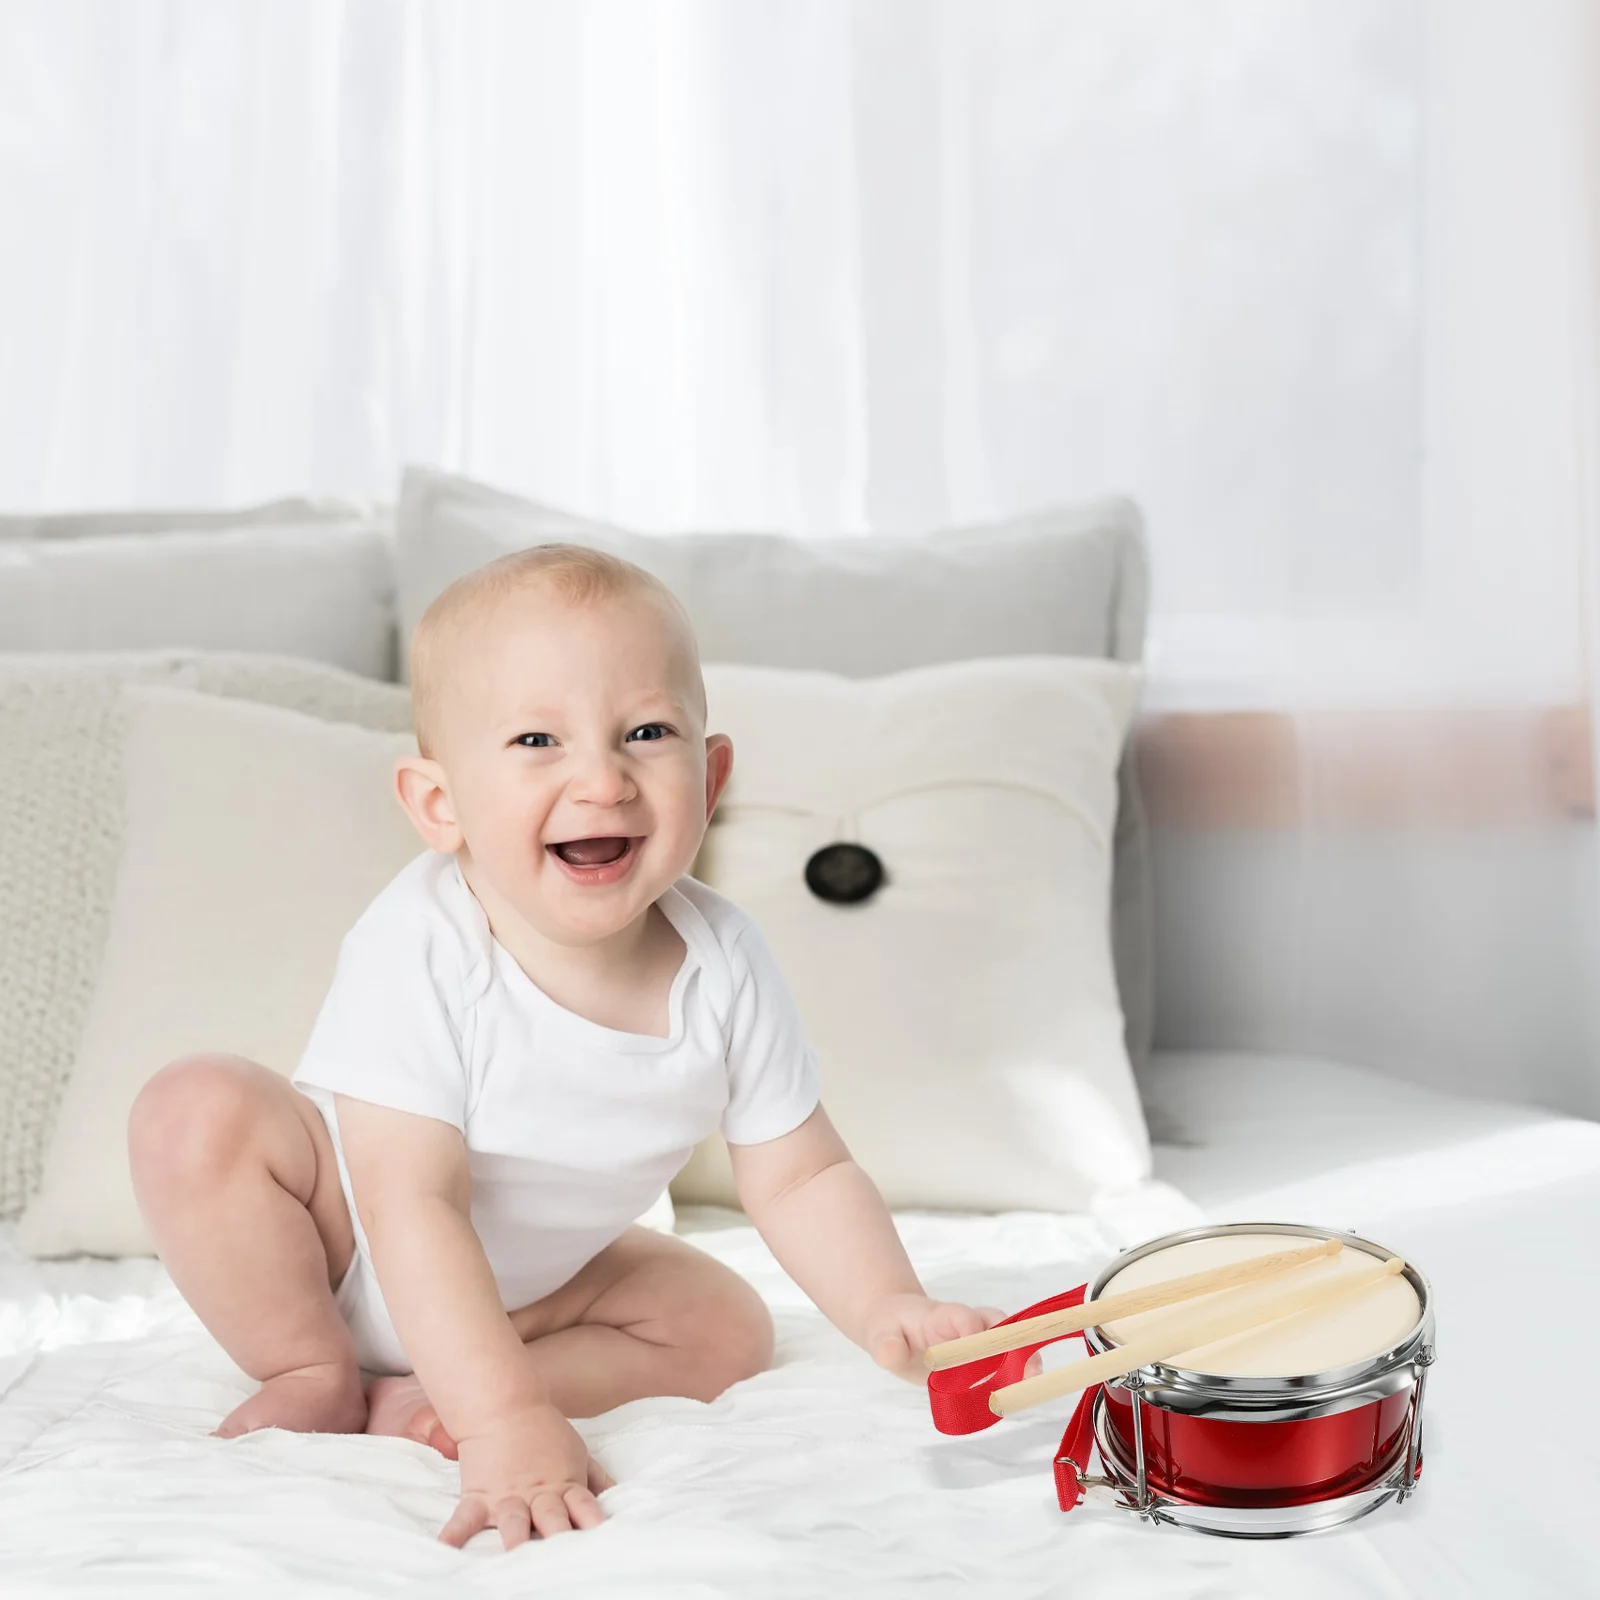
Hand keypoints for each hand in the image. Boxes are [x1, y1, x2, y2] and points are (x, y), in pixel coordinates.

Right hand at [440, 1402, 614, 1549]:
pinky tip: (445, 1550)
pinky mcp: (479, 1496)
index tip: (602, 1540)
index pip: (584, 1507)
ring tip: (516, 1560)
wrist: (504, 1406)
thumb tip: (617, 1498)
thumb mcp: (578, 1452)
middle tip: (564, 1558)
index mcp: (565, 1485)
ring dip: (516, 1541)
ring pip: (514, 1523)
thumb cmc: (545, 1433)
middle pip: (553, 1520)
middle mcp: (538, 1495)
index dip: (593, 1523)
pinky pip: (464, 1520)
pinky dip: (453, 1536)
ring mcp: (507, 1497)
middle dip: (559, 1538)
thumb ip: (596, 1479)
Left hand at [863, 1292, 1017, 1382]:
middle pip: (997, 1324)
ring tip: (1034, 1382)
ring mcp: (978, 1338)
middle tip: (1028, 1369)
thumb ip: (886, 1346)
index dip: (975, 1333)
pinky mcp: (982, 1356)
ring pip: (1008, 1340)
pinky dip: (1016, 1374)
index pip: (963, 1317)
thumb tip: (892, 1355)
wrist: (896, 1326)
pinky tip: (1021, 1394)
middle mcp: (966, 1323)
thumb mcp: (879, 1335)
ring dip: (1023, 1358)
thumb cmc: (890, 1328)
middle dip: (1014, 1342)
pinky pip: (1005, 1360)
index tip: (979, 1352)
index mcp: (941, 1316)